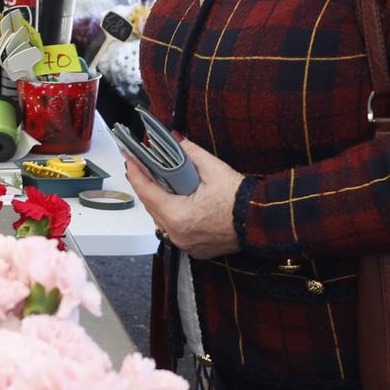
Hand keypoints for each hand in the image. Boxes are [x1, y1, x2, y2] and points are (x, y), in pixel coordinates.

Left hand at [122, 135, 243, 259]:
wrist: (260, 221)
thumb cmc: (240, 200)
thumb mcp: (213, 169)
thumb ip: (190, 153)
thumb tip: (175, 140)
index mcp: (179, 216)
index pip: (147, 192)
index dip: (136, 173)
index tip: (130, 159)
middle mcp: (178, 234)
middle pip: (151, 207)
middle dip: (146, 185)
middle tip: (141, 166)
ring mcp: (185, 244)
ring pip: (161, 220)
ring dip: (158, 201)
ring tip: (156, 182)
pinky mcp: (194, 249)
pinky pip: (175, 230)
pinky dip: (172, 215)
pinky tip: (174, 201)